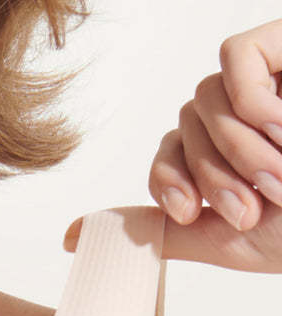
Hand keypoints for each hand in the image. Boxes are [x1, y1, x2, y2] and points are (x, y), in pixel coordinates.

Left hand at [64, 18, 281, 271]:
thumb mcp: (223, 240)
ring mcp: (265, 81)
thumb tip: (70, 238)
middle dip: (211, 174)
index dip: (172, 185)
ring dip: (232, 148)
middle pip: (182, 124)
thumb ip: (154, 230)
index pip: (166, 154)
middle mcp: (240, 115)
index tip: (198, 216)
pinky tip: (277, 127)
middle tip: (255, 204)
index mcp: (221, 157)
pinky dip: (247, 100)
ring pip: (202, 97)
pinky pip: (234, 57)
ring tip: (277, 175)